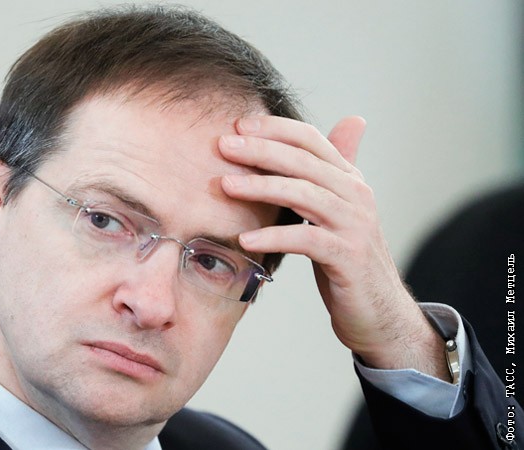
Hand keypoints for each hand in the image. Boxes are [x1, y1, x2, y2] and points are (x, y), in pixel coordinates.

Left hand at [219, 116, 448, 380]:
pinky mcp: (348, 256)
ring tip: (225, 186)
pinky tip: (245, 239)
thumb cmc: (347, 257)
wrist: (378, 311)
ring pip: (304, 195)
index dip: (274, 128)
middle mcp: (356, 195)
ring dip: (261, 187)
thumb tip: (348, 121)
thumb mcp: (337, 209)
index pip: (311, 139)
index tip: (238, 125)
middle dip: (260, 150)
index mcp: (349, 179)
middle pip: (304, 161)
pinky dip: (274, 237)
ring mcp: (354, 225)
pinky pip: (306, 240)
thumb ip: (330, 171)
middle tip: (223, 145)